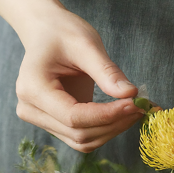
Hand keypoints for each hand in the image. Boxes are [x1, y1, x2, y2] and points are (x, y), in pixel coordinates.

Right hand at [15, 6, 144, 151]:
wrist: (45, 32)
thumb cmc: (62, 32)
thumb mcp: (86, 44)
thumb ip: (107, 71)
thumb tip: (131, 94)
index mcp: (33, 89)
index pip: (74, 117)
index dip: (107, 115)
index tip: (135, 103)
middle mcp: (31, 110)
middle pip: (79, 133)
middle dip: (114, 123)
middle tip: (142, 106)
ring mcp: (41, 120)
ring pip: (83, 141)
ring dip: (113, 129)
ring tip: (136, 109)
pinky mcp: (56, 123)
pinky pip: (83, 135)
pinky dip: (107, 128)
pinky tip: (125, 113)